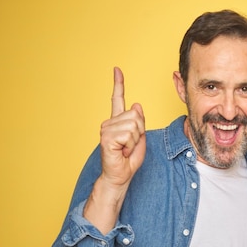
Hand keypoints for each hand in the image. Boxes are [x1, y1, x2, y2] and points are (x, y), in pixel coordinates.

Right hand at [98, 67, 145, 189]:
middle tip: (130, 145)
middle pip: (136, 115)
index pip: (117, 99)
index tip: (117, 70)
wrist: (120, 176)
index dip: (118, 84)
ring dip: (135, 140)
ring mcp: (106, 129)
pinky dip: (130, 145)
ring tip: (126, 148)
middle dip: (139, 132)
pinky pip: (128, 134)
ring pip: (134, 125)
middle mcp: (109, 122)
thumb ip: (139, 122)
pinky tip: (122, 151)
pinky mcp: (106, 137)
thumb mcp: (140, 138)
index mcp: (117, 121)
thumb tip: (137, 105)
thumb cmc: (128, 160)